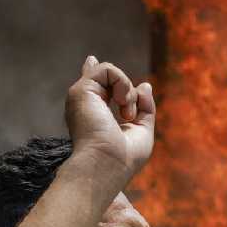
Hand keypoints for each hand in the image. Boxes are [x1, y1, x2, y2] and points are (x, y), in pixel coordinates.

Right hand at [65, 56, 155, 183]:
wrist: (106, 165)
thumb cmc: (123, 158)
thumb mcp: (142, 132)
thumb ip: (144, 109)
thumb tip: (144, 85)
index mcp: (96, 116)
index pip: (96, 87)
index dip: (99, 74)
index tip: (91, 61)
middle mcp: (86, 105)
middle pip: (102, 76)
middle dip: (126, 91)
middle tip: (128, 115)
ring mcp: (82, 97)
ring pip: (109, 72)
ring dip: (126, 91)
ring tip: (125, 113)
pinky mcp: (81, 90)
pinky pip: (107, 69)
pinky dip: (122, 83)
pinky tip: (120, 103)